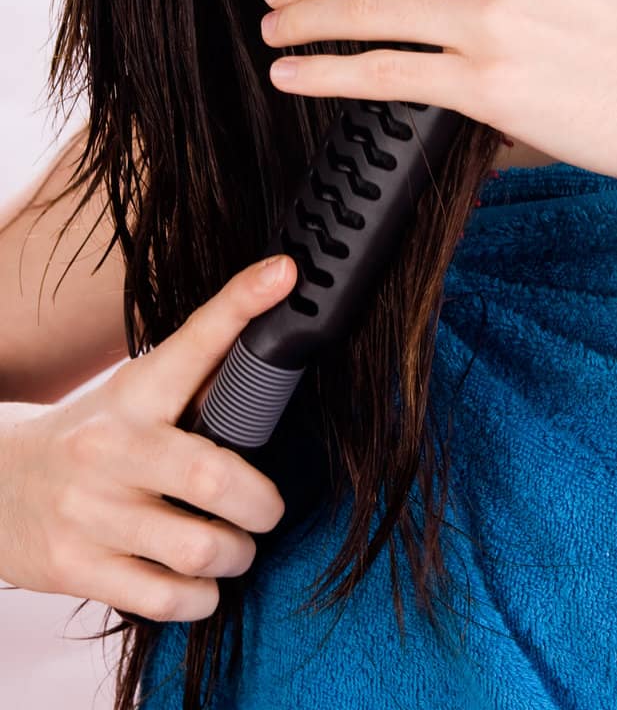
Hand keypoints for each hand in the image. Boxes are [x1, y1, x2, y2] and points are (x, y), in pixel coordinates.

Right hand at [0, 254, 296, 621]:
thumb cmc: (90, 438)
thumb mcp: (134, 396)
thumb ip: (197, 380)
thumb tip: (272, 344)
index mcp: (134, 394)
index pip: (195, 340)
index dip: (242, 303)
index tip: (284, 273)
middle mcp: (111, 449)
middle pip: (211, 476)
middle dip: (262, 503)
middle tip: (267, 509)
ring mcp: (91, 512)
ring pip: (198, 548)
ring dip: (237, 554)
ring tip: (236, 546)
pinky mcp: (77, 568)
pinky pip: (165, 597)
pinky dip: (200, 597)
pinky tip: (201, 582)